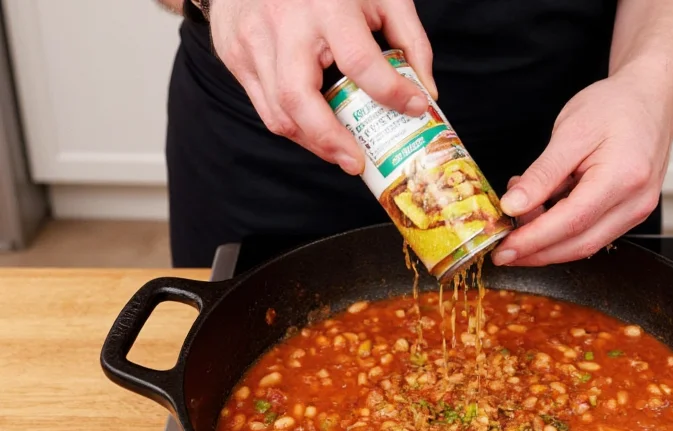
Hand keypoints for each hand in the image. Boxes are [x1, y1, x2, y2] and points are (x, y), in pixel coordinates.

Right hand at [209, 0, 435, 174]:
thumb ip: (410, 39)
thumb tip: (426, 92)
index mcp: (327, 5)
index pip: (359, 61)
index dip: (391, 92)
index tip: (414, 109)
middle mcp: (285, 24)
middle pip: (300, 98)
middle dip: (330, 140)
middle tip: (356, 162)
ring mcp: (253, 40)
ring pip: (279, 112)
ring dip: (312, 141)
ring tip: (340, 150)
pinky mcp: (235, 55)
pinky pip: (265, 107)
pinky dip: (294, 126)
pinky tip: (316, 130)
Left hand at [491, 67, 672, 266]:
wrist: (651, 100)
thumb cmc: (616, 108)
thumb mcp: (570, 132)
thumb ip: (541, 174)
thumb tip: (513, 206)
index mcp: (622, 178)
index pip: (571, 222)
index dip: (534, 240)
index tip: (504, 248)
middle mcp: (636, 202)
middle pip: (579, 244)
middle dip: (536, 252)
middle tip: (503, 250)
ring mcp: (637, 210)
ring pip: (585, 244)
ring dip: (547, 243)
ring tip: (520, 220)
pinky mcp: (630, 213)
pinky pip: (593, 233)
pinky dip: (562, 231)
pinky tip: (542, 214)